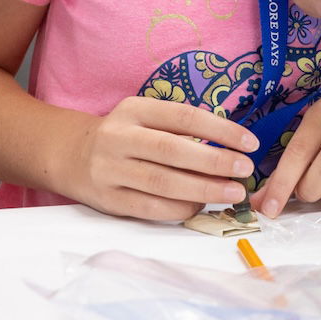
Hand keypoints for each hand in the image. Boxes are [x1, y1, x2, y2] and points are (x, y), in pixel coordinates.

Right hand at [63, 96, 258, 220]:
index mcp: (134, 110)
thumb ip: (180, 127)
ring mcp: (110, 169)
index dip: (221, 130)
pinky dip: (180, 209)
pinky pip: (150, 207)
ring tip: (233, 193)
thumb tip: (232, 146)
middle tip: (246, 170)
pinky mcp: (108, 199)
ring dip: (204, 189)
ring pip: (163, 182)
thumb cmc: (126, 135)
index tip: (250, 143)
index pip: (184, 116)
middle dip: (215, 162)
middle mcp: (119, 137)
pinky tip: (201, 206)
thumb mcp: (146, 117)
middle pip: (173, 150)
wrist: (70, 155)